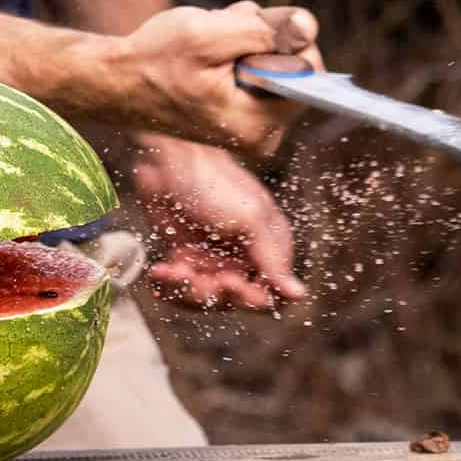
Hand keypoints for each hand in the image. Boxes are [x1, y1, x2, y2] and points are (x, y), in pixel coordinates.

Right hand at [117, 1, 322, 157]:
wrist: (115, 82)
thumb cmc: (154, 60)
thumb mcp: (208, 35)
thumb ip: (263, 30)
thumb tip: (310, 25)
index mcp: (259, 127)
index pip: (308, 70)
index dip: (278, 39)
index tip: (238, 38)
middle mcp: (263, 135)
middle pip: (292, 65)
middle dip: (259, 39)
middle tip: (216, 40)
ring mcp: (252, 127)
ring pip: (274, 63)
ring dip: (245, 41)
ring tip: (207, 47)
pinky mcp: (242, 116)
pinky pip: (258, 72)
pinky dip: (237, 52)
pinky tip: (207, 54)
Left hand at [125, 133, 306, 310]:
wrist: (165, 159)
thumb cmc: (212, 180)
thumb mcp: (249, 218)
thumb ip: (272, 258)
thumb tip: (300, 294)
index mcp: (268, 247)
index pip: (271, 295)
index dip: (251, 298)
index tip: (230, 282)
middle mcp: (242, 257)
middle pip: (234, 302)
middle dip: (212, 292)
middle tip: (196, 275)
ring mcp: (212, 258)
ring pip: (205, 299)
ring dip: (187, 289)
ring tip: (174, 270)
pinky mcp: (184, 256)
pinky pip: (178, 288)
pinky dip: (168, 284)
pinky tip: (160, 271)